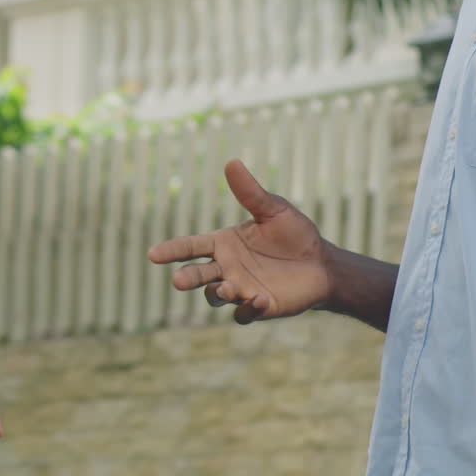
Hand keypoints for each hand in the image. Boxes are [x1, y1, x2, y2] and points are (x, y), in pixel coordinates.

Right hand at [148, 159, 332, 323]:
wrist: (322, 263)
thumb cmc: (295, 234)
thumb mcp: (273, 210)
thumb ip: (250, 192)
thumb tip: (232, 162)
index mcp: (224, 244)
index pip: (191, 247)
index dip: (172, 250)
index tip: (153, 254)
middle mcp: (227, 268)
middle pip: (197, 274)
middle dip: (187, 278)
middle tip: (178, 280)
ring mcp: (240, 289)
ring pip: (215, 296)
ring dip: (217, 293)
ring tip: (227, 288)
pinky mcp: (258, 307)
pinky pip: (242, 313)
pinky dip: (245, 309)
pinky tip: (258, 299)